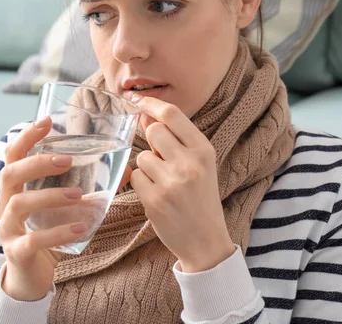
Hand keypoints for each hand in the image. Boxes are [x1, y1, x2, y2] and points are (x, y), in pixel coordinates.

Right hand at [0, 117, 130, 300]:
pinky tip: (81, 228)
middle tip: (67, 160)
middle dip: (38, 163)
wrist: (32, 278)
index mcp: (15, 189)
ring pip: (20, 204)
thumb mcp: (65, 209)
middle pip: (10, 174)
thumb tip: (127, 168)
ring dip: (51, 196)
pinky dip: (58, 232)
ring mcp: (7, 230)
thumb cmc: (48, 234)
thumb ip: (89, 189)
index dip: (26, 137)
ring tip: (79, 195)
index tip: (46, 121)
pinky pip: (33, 240)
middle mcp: (5, 205)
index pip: (12, 155)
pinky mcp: (17, 253)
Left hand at [129, 97, 235, 272]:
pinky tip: (157, 195)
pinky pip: (135, 177)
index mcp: (204, 150)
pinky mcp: (155, 200)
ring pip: (142, 156)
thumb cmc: (201, 198)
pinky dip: (141, 184)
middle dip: (152, 143)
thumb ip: (177, 140)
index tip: (136, 101)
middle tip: (163, 160)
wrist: (206, 241)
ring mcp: (171, 182)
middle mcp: (190, 163)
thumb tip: (146, 115)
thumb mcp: (200, 164)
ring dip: (147, 167)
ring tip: (164, 183)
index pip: (172, 114)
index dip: (150, 104)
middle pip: (153, 132)